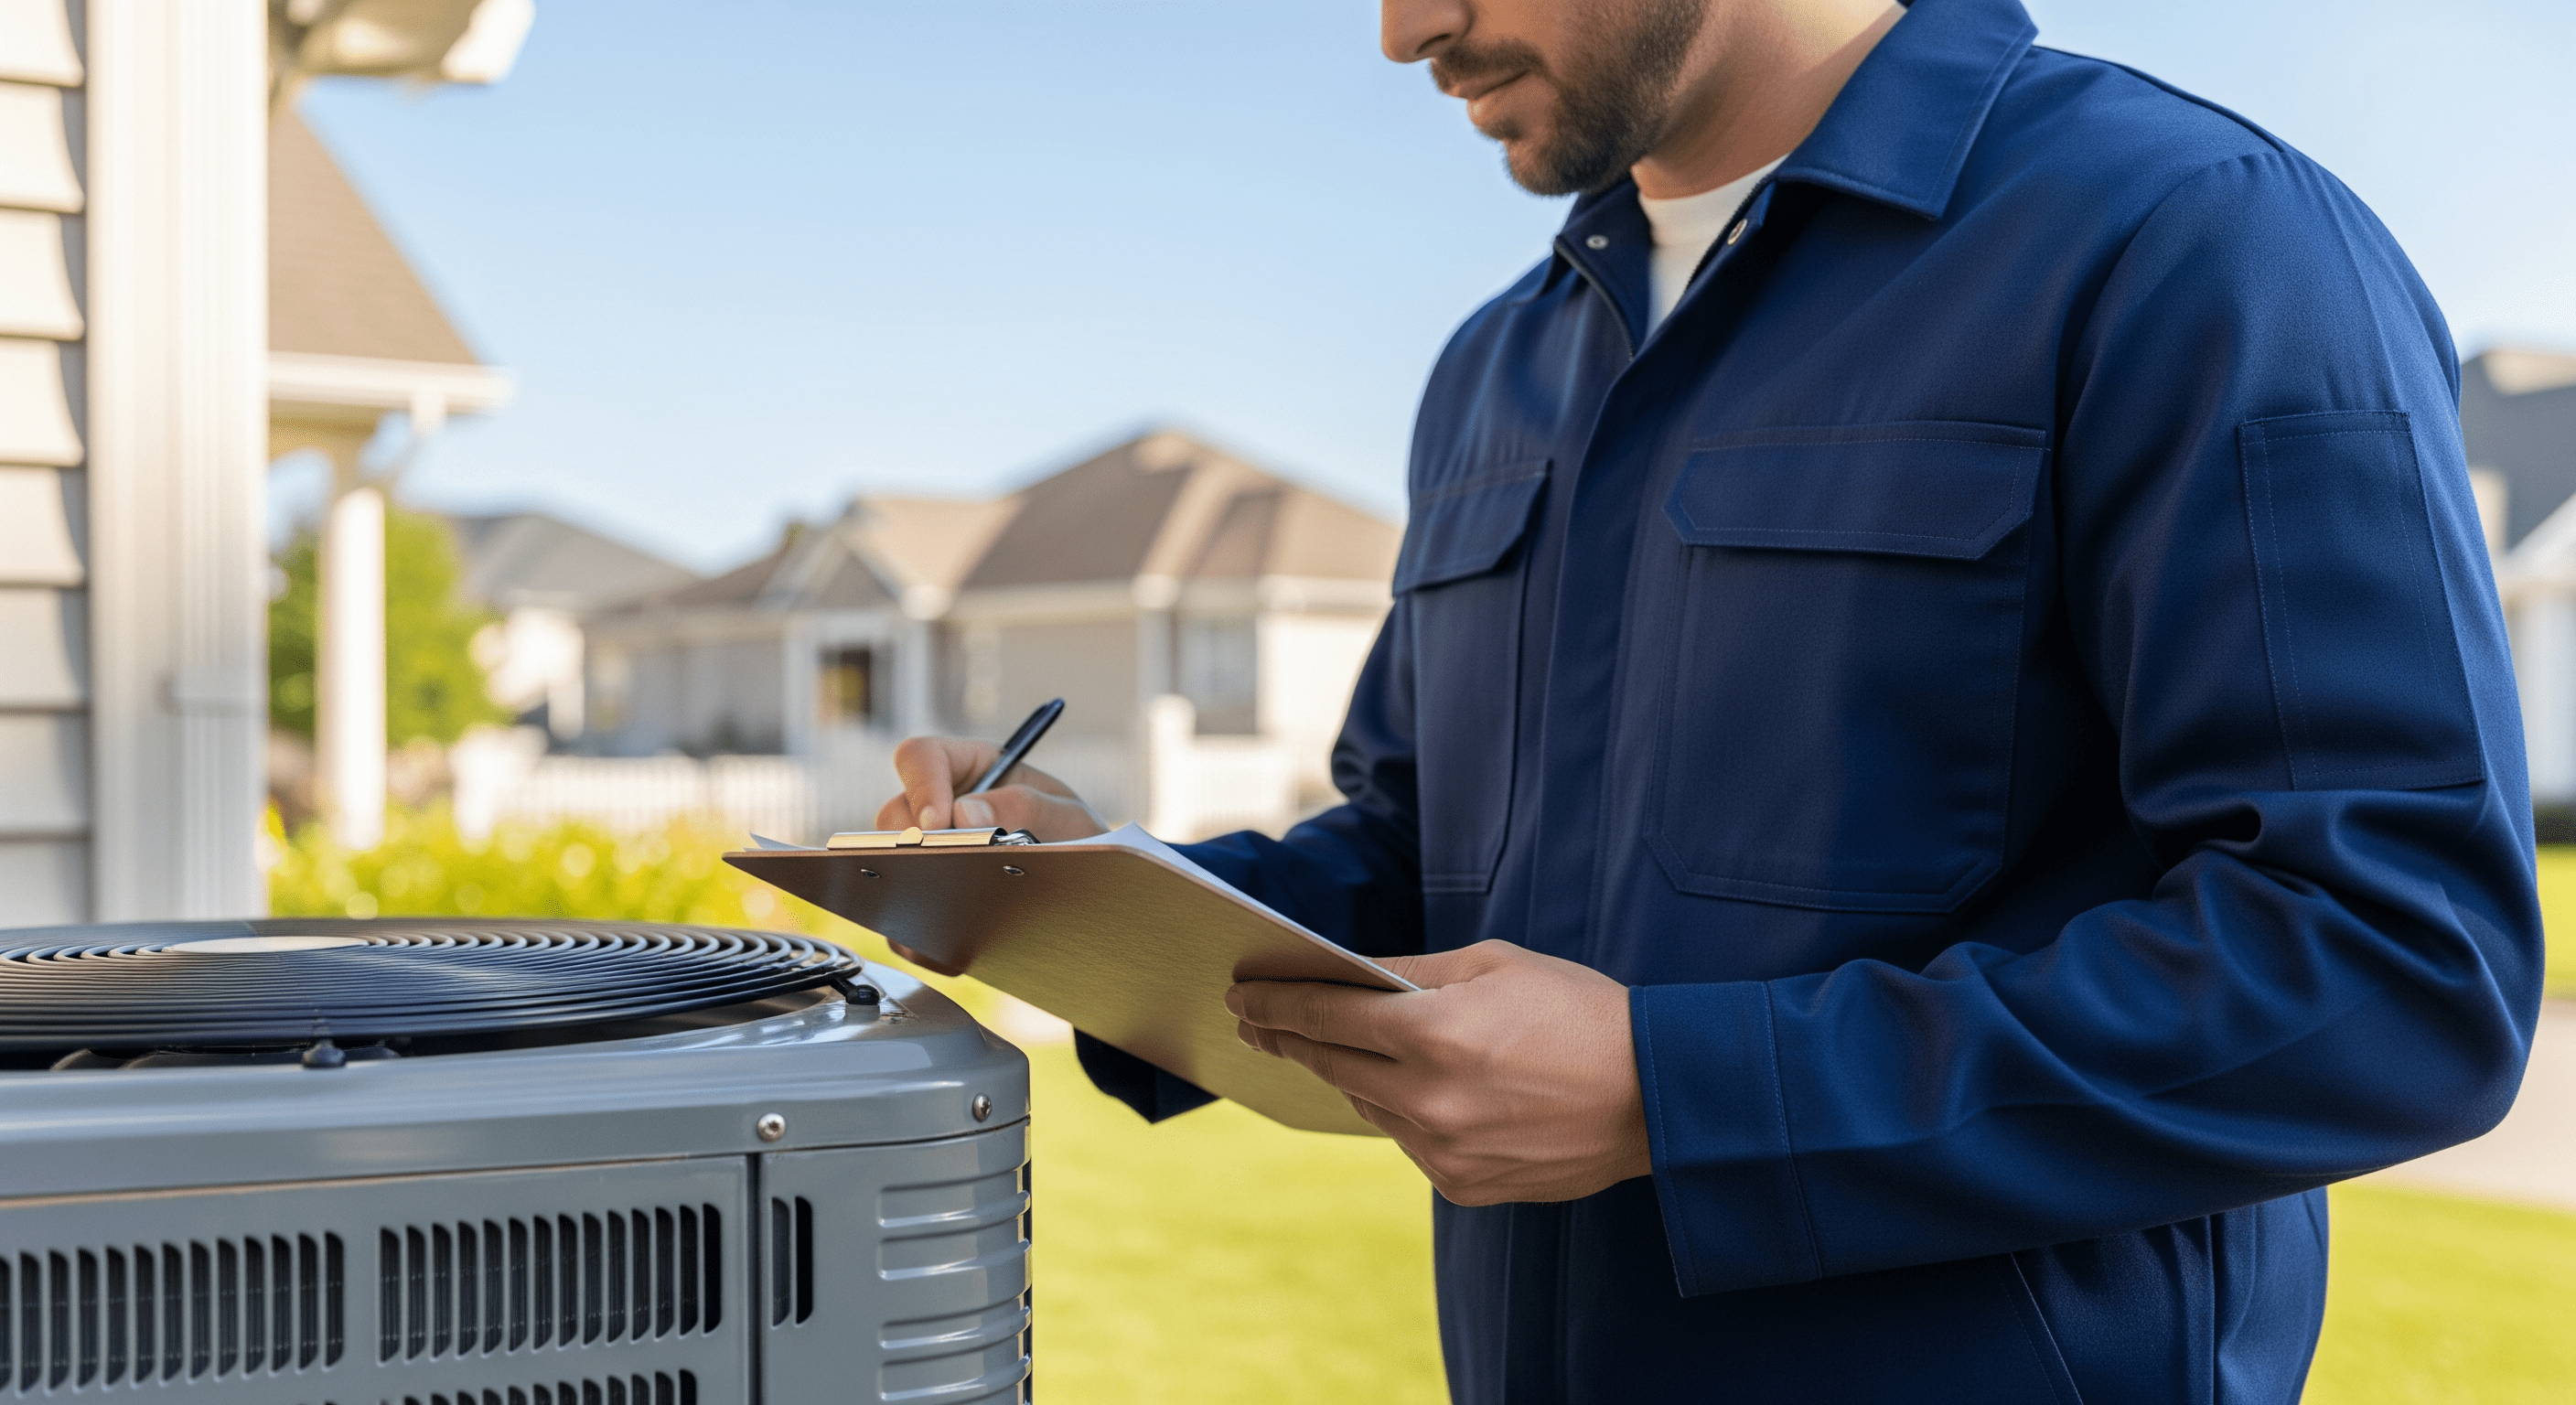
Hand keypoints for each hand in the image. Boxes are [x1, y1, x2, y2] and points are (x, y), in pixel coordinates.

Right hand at [874, 735, 1107, 974]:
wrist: (1087, 888)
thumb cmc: (1076, 837)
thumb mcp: (1066, 816)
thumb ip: (1026, 806)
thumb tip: (965, 815)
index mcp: (970, 769)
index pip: (921, 758)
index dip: (921, 786)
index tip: (939, 823)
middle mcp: (938, 807)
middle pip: (893, 815)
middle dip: (911, 845)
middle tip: (941, 872)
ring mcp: (925, 854)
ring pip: (885, 866)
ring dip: (910, 890)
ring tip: (948, 913)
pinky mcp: (922, 898)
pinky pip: (898, 918)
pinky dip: (915, 936)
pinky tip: (947, 946)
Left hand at [1227, 940, 1650, 1205]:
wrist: (1657, 1096)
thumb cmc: (1580, 1013)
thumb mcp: (1497, 965)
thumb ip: (1415, 973)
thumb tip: (1354, 975)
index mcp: (1437, 1033)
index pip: (1327, 1014)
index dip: (1277, 1001)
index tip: (1242, 995)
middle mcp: (1431, 1099)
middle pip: (1332, 1064)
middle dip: (1288, 1038)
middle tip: (1255, 1022)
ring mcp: (1444, 1151)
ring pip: (1369, 1105)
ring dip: (1351, 1074)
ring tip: (1332, 1048)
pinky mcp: (1464, 1186)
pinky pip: (1410, 1142)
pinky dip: (1404, 1112)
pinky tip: (1415, 1090)